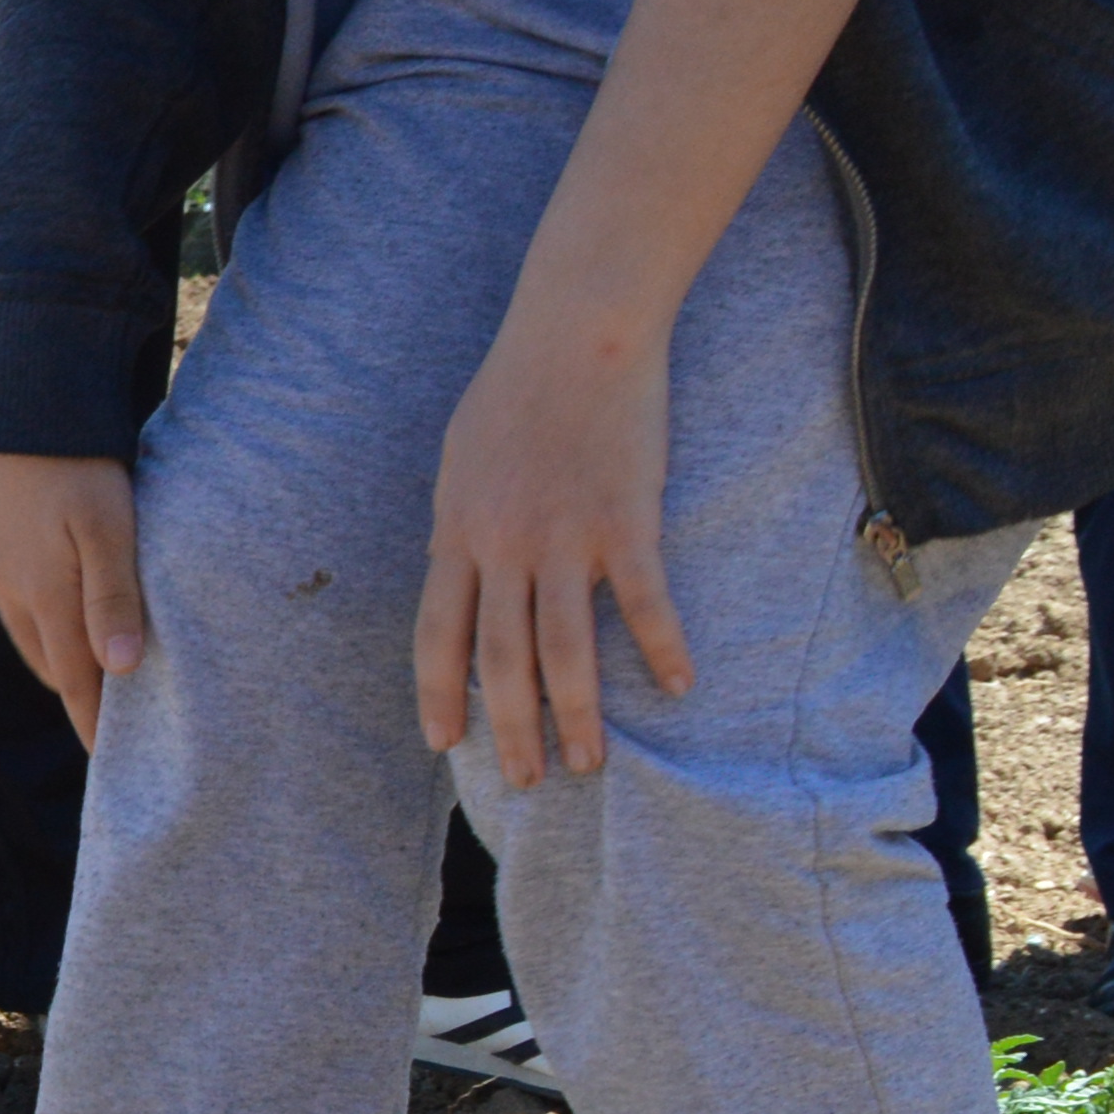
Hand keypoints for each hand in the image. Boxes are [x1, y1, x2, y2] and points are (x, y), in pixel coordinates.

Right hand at [0, 452, 148, 754]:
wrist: (14, 412)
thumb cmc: (74, 467)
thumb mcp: (109, 527)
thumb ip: (113, 597)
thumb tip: (119, 669)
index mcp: (46, 598)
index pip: (76, 680)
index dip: (93, 722)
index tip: (110, 760)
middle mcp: (15, 595)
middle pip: (52, 669)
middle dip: (80, 700)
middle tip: (116, 722)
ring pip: (33, 642)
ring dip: (64, 667)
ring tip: (98, 679)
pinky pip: (20, 612)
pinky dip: (46, 632)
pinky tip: (67, 620)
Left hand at [419, 314, 685, 788]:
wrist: (574, 332)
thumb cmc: (515, 391)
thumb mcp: (461, 461)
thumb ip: (461, 523)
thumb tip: (457, 567)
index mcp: (456, 531)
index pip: (436, 635)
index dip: (439, 695)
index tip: (444, 745)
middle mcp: (503, 544)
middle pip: (500, 660)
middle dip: (511, 729)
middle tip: (527, 781)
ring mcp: (564, 536)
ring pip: (565, 649)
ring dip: (577, 715)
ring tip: (588, 763)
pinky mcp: (626, 520)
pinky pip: (645, 601)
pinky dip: (662, 649)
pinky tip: (677, 686)